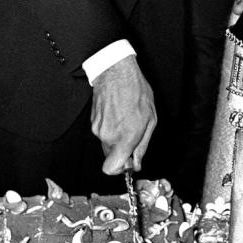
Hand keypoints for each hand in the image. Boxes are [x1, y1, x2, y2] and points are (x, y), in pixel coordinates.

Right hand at [91, 55, 156, 173]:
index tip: (128, 162)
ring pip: (107, 144)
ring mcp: (98, 129)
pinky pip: (102, 133)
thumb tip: (136, 163)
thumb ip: (142, 144)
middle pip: (111, 156)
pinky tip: (118, 113)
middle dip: (122, 150)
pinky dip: (111, 127)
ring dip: (117, 137)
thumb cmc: (135, 91)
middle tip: (133, 134)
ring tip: (126, 118)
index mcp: (125, 136)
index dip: (120, 169)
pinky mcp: (92, 122)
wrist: (116, 73)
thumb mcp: (150, 119)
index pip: (111, 168)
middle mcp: (109, 135)